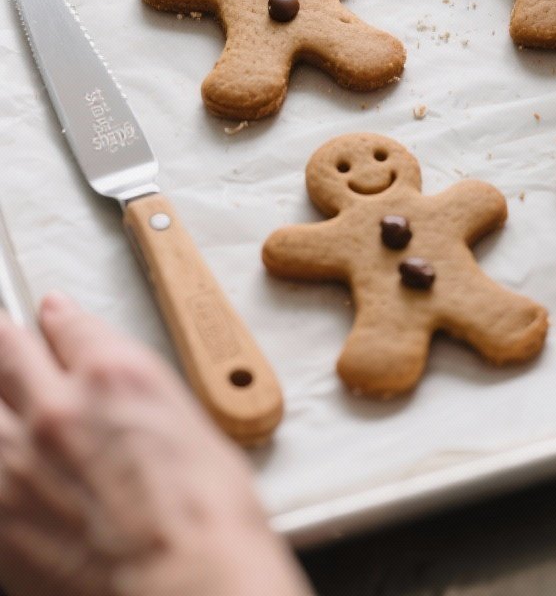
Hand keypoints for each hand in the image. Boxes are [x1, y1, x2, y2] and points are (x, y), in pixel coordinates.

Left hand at [0, 292, 310, 595]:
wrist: (187, 590)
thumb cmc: (206, 523)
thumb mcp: (189, 426)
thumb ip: (139, 392)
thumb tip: (120, 379)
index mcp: (113, 375)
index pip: (64, 324)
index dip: (56, 318)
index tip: (51, 317)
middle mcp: (56, 408)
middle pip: (4, 349)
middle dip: (7, 343)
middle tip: (9, 344)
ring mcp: (17, 463)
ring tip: (6, 395)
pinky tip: (10, 458)